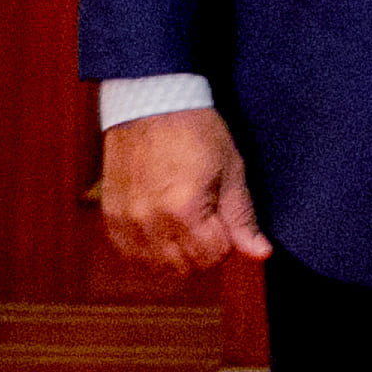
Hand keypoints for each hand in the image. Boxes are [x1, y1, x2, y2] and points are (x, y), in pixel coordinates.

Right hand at [99, 107, 271, 273]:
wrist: (152, 105)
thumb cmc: (196, 132)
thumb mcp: (231, 170)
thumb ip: (242, 217)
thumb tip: (261, 253)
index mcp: (185, 209)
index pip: (213, 256)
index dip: (227, 241)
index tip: (226, 220)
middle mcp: (150, 221)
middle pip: (184, 266)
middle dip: (204, 250)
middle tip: (208, 220)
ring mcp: (126, 221)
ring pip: (156, 264)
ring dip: (176, 252)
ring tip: (184, 221)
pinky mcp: (110, 216)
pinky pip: (130, 252)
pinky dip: (148, 248)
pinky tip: (161, 225)